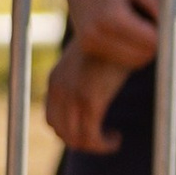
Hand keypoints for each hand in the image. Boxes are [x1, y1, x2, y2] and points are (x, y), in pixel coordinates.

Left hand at [45, 38, 132, 152]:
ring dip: (93, 145)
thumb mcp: (92, 61)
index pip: (53, 119)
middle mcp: (58, 88)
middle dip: (82, 141)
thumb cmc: (114, 44)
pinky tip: (116, 138)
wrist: (123, 29)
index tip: (93, 131)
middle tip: (103, 140)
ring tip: (112, 139)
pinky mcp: (91, 100)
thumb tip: (97, 86)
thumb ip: (87, 75)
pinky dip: (102, 144)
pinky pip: (91, 136)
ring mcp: (73, 95)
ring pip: (75, 138)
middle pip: (61, 131)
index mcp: (56, 80)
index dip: (70, 131)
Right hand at [68, 0, 161, 70]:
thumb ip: (161, 5)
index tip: (168, 16)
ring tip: (140, 16)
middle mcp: (96, 34)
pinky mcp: (86, 45)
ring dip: (145, 45)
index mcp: (111, 18)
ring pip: (135, 59)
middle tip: (154, 14)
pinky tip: (129, 24)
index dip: (166, 32)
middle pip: (144, 54)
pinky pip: (122, 56)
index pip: (152, 42)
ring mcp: (89, 42)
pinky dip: (132, 46)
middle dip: (156, 40)